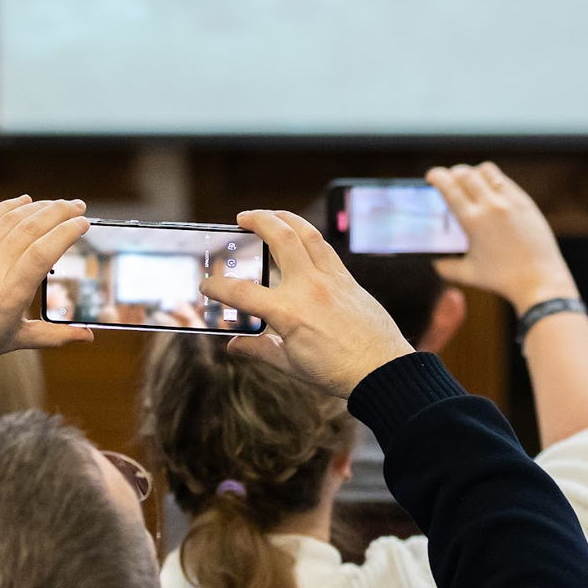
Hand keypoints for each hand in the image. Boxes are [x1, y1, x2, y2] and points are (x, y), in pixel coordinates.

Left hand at [0, 198, 94, 364]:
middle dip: (59, 212)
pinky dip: (7, 207)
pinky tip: (24, 201)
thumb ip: (56, 335)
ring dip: (38, 207)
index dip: (66, 233)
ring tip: (58, 204)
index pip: (43, 253)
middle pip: (30, 228)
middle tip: (78, 206)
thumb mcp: (17, 340)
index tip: (84, 223)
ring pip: (10, 220)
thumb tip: (89, 336)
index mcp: (9, 295)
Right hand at [203, 210, 414, 399]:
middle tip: (241, 218)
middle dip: (258, 220)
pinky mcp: (348, 279)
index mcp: (287, 313)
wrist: (382, 370)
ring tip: (270, 215)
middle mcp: (308, 288)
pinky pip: (325, 248)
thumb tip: (233, 344)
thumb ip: (258, 350)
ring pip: (306, 233)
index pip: (241, 292)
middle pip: (280, 238)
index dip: (217, 287)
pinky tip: (300, 237)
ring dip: (285, 217)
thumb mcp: (290, 365)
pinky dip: (308, 236)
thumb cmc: (336, 371)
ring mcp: (331, 279)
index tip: (206, 285)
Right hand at [428, 163, 578, 310]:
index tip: (432, 176)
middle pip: (465, 173)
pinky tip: (490, 191)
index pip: (449, 186)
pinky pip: (505, 181)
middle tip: (448, 179)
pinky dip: (492, 180)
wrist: (540, 280)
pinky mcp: (526, 202)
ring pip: (487, 171)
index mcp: (473, 220)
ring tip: (470, 182)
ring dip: (473, 172)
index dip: (437, 176)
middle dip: (452, 172)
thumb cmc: (503, 279)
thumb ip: (446, 266)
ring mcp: (511, 201)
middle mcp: (491, 205)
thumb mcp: (468, 274)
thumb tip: (435, 261)